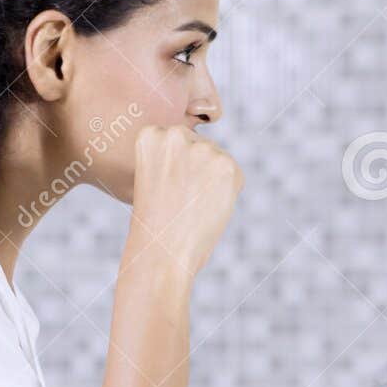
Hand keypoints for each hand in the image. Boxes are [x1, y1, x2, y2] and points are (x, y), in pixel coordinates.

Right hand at [126, 124, 242, 280]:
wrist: (163, 251)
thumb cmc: (155, 222)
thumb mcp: (152, 177)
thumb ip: (173, 157)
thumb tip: (207, 151)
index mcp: (150, 136)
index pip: (176, 142)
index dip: (175, 170)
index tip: (164, 188)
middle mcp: (176, 135)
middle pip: (200, 147)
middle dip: (198, 171)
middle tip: (181, 200)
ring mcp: (203, 149)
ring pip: (218, 161)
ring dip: (213, 182)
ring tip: (193, 206)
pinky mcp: (226, 165)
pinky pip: (236, 176)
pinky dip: (229, 193)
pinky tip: (208, 208)